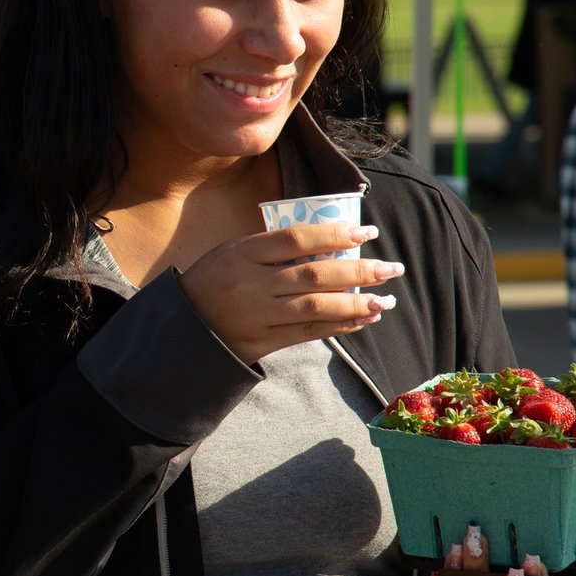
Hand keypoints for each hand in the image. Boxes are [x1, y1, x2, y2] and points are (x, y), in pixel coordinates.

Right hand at [177, 223, 403, 362]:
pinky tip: (363, 319)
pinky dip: (339, 326)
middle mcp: (251, 283)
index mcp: (242, 252)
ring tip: (386, 300)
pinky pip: (308, 334)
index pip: (296, 239)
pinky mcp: (262, 342)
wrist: (183, 326)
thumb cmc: (215, 280)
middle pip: (314, 275)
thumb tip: (331, 243)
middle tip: (392, 268)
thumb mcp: (232, 251)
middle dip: (359, 272)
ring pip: (315, 308)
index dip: (335, 235)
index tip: (367, 233)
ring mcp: (257, 315)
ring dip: (356, 304)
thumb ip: (272, 248)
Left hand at [428, 522, 549, 575]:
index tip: (533, 560)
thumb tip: (564, 512)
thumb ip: (544, 540)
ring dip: (476, 571)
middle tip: (513, 572)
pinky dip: (454, 570)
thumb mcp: (534, 546)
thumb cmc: (518, 547)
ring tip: (474, 542)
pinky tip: (455, 550)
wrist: (486, 551)